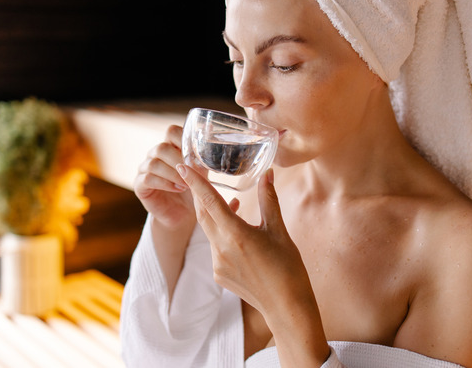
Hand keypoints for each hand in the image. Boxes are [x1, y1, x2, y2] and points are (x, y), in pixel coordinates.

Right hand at [133, 125, 195, 230]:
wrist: (182, 213)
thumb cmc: (193, 190)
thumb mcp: (201, 173)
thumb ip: (201, 161)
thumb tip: (210, 149)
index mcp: (170, 146)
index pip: (171, 132)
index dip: (183, 140)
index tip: (195, 155)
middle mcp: (154, 155)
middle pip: (162, 148)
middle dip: (179, 162)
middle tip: (191, 175)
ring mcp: (145, 169)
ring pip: (154, 164)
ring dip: (173, 174)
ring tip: (187, 185)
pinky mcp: (140, 185)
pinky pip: (148, 179)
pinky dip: (165, 184)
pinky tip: (177, 189)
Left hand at [176, 165, 329, 364]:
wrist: (286, 305)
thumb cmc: (287, 267)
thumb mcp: (279, 230)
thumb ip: (269, 200)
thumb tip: (267, 174)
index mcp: (236, 234)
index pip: (210, 201)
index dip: (195, 182)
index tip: (183, 166)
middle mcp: (221, 248)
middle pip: (203, 214)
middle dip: (200, 195)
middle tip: (198, 176)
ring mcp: (217, 264)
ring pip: (210, 231)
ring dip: (216, 215)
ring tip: (233, 205)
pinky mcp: (218, 275)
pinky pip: (215, 248)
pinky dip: (222, 235)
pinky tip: (239, 234)